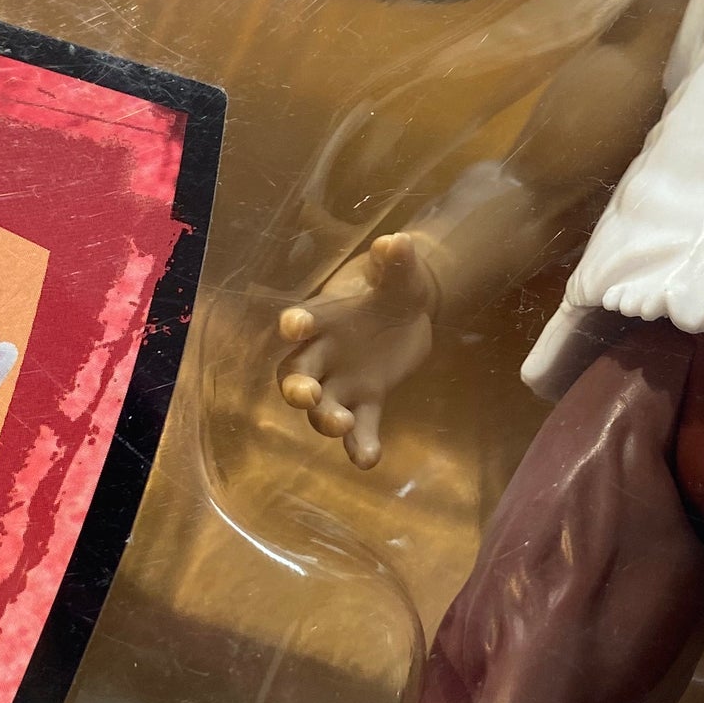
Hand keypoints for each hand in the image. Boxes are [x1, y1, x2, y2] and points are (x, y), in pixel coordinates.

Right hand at [277, 233, 439, 469]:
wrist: (410, 311)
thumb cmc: (392, 287)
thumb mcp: (398, 274)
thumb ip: (394, 262)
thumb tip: (395, 242)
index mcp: (324, 318)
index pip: (302, 322)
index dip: (296, 324)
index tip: (293, 326)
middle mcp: (323, 354)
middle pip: (296, 375)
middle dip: (297, 388)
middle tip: (308, 396)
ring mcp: (342, 381)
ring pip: (322, 407)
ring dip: (327, 419)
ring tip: (344, 426)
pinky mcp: (366, 400)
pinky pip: (360, 427)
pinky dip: (362, 445)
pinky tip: (369, 460)